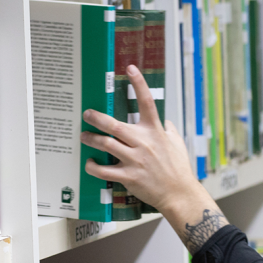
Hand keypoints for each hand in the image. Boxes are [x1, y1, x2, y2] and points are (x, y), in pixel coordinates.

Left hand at [80, 66, 205, 214]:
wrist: (179, 193)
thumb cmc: (179, 168)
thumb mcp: (178, 143)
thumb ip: (169, 130)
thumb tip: (166, 121)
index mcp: (155, 131)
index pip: (147, 102)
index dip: (139, 83)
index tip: (130, 69)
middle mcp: (143, 142)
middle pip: (114, 125)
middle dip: (96, 117)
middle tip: (87, 114)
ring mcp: (134, 160)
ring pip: (105, 144)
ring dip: (90, 139)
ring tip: (84, 136)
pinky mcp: (128, 176)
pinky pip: (103, 170)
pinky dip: (92, 166)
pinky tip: (90, 163)